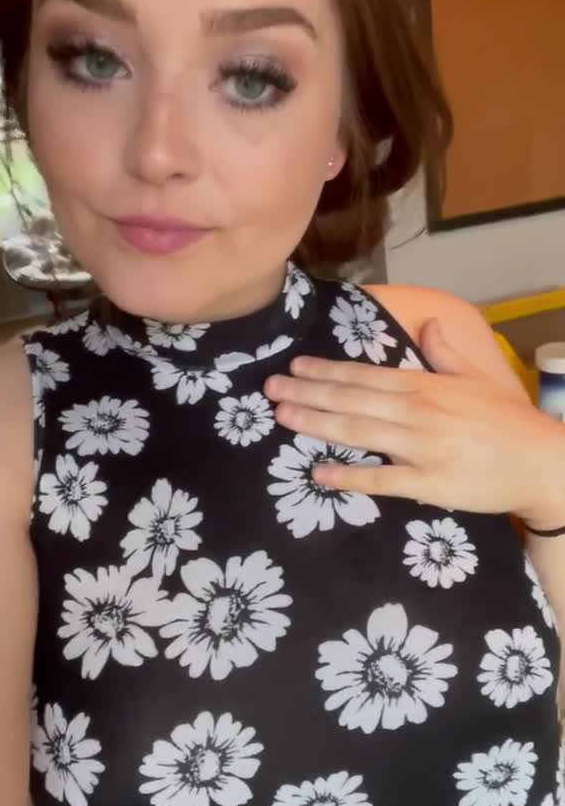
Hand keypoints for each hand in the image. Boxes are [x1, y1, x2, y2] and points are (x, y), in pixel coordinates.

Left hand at [264, 319, 564, 526]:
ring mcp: (421, 448)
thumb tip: (427, 322)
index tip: (295, 365)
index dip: (327, 370)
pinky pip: (381, 480)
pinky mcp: (429, 483)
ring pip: (359, 432)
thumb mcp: (477, 378)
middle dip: (308, 392)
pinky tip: (318, 472)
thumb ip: (445, 352)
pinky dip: (348, 476)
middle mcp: (417, 412)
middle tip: (269, 389)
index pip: (365, 375)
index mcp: (425, 386)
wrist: (541, 461)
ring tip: (283, 415)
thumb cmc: (506, 419)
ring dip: (316, 423)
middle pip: (352, 400)